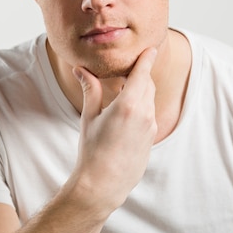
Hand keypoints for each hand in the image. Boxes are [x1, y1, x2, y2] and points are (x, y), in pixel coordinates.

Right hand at [70, 47, 157, 215]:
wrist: (104, 184)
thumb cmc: (92, 150)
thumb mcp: (89, 116)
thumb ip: (90, 89)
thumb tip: (80, 69)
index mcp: (128, 105)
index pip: (142, 73)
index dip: (147, 59)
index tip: (151, 48)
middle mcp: (145, 114)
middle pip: (148, 84)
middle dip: (140, 74)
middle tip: (128, 68)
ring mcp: (151, 127)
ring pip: (150, 99)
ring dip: (140, 90)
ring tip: (123, 90)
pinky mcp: (152, 138)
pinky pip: (149, 114)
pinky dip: (141, 106)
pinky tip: (125, 111)